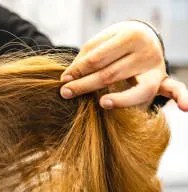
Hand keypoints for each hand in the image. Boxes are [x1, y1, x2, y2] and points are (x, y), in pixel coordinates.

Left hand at [59, 21, 187, 110]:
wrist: (141, 37)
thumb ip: (85, 59)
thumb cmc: (113, 44)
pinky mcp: (162, 80)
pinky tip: (186, 108)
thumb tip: (68, 78)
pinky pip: (174, 89)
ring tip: (102, 103)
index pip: (98, 58)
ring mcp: (155, 67)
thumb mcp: (99, 44)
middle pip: (111, 74)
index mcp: (128, 36)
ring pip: (136, 89)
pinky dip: (183, 98)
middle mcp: (145, 51)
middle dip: (86, 85)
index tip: (63, 80)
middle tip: (66, 93)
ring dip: (118, 100)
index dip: (78, 70)